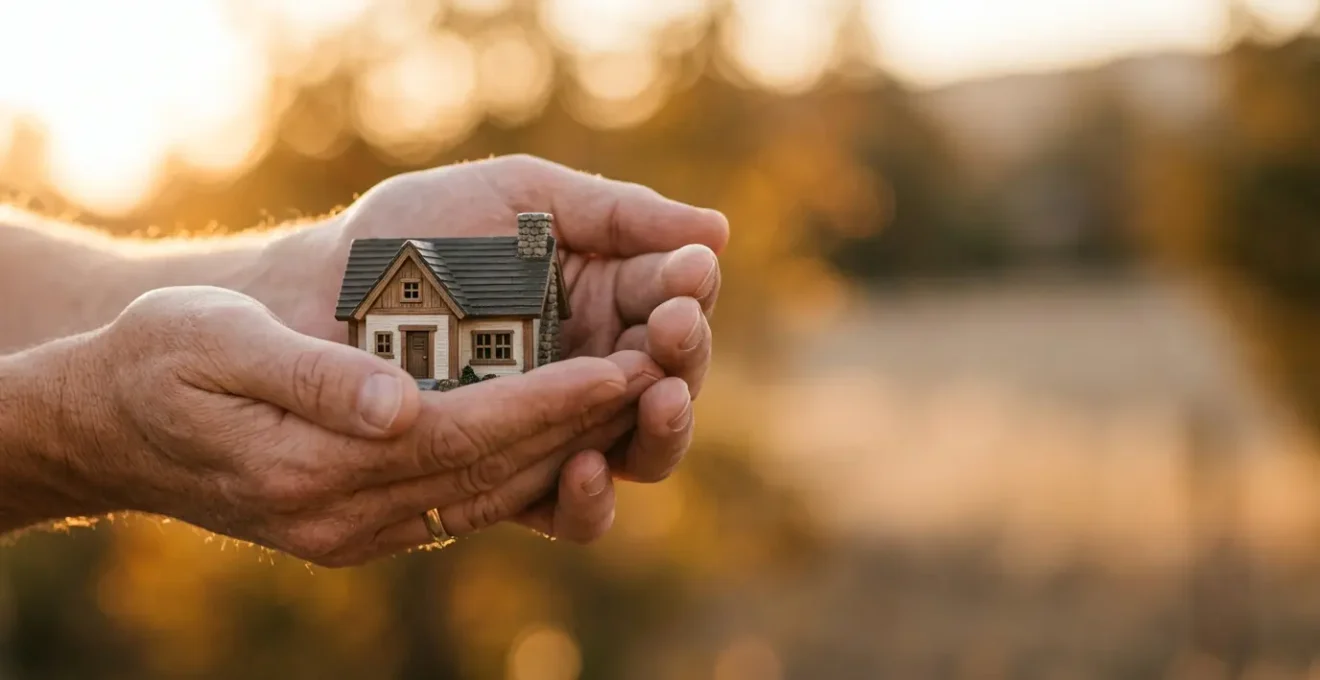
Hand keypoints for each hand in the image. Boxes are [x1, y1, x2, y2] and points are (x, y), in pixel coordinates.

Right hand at [32, 286, 664, 563]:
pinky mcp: (360, 524)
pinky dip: (520, 467)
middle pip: (491, 471)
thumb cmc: (155, 361)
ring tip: (633, 396)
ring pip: (486, 492)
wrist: (107, 424)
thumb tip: (398, 405)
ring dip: (564, 448)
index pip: (461, 435)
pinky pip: (461, 501)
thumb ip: (310, 377)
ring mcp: (354, 529)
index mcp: (312, 468)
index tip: (620, 365)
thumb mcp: (215, 344)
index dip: (547, 401)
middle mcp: (344, 515)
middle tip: (659, 372)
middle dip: (580, 424)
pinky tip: (564, 432)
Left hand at [256, 155, 727, 483]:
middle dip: (684, 355)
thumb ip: (615, 212)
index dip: (690, 291)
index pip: (675, 301)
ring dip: (659, 428)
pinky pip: (570, 511)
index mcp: (606, 297)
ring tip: (659, 397)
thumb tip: (719, 232)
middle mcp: (594, 368)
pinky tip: (581, 466)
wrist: (314, 296)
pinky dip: (588, 498)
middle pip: (672, 381)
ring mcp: (556, 431)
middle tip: (675, 329)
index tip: (688, 274)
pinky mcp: (513, 485)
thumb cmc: (415, 233)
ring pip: (639, 451)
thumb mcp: (520, 199)